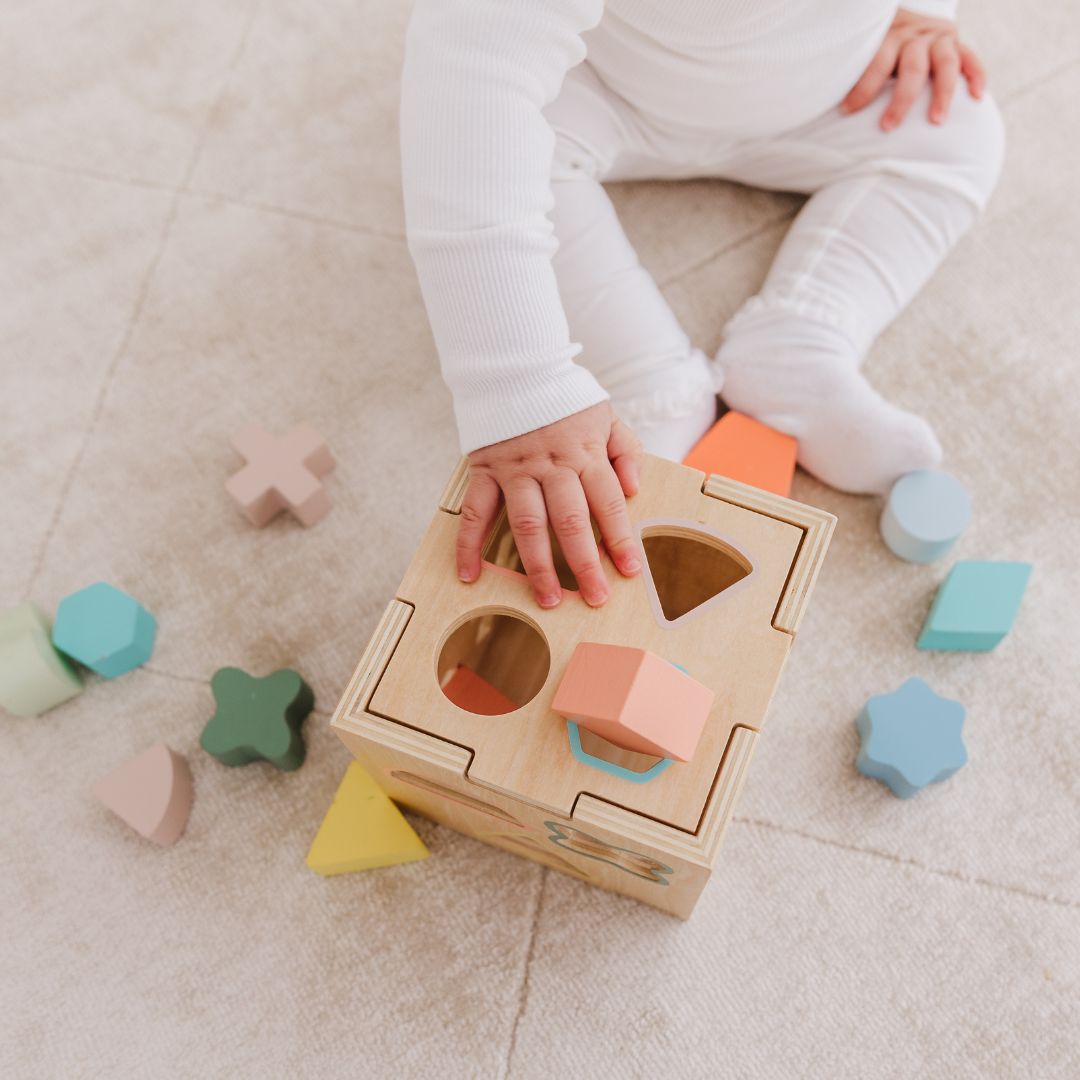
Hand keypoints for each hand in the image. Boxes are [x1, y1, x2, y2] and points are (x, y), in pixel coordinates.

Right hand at [456, 403, 642, 607]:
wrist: (515, 365)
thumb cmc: (564, 398)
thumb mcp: (606, 415)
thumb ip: (624, 450)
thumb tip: (634, 489)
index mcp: (584, 453)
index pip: (608, 502)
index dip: (621, 538)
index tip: (630, 570)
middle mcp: (551, 465)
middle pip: (570, 521)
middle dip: (584, 563)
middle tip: (594, 597)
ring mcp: (515, 470)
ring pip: (527, 524)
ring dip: (537, 565)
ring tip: (548, 599)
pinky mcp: (484, 470)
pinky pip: (475, 512)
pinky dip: (468, 545)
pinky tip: (469, 574)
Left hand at [842, 8, 986, 130]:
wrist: (905, 11)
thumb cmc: (876, 43)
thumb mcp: (863, 46)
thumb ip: (853, 65)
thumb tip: (819, 95)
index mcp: (889, 35)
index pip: (876, 63)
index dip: (862, 88)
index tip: (846, 112)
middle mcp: (916, 34)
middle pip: (913, 68)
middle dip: (900, 100)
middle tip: (887, 128)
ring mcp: (939, 37)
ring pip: (946, 65)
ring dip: (943, 94)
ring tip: (936, 122)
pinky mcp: (957, 42)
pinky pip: (972, 58)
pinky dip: (977, 76)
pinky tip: (977, 97)